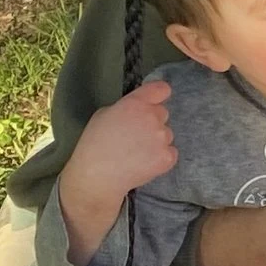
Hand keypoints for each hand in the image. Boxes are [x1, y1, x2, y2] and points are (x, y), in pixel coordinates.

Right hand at [59, 78, 177, 261]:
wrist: (97, 175)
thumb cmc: (94, 144)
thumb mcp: (104, 114)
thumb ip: (126, 107)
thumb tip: (136, 110)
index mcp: (135, 103)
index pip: (161, 89)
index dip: (158, 95)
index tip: (154, 102)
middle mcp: (152, 117)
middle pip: (163, 113)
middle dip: (153, 121)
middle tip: (136, 135)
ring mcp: (161, 138)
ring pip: (167, 134)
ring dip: (156, 141)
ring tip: (137, 153)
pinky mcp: (167, 157)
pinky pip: (171, 152)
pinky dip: (161, 157)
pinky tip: (144, 162)